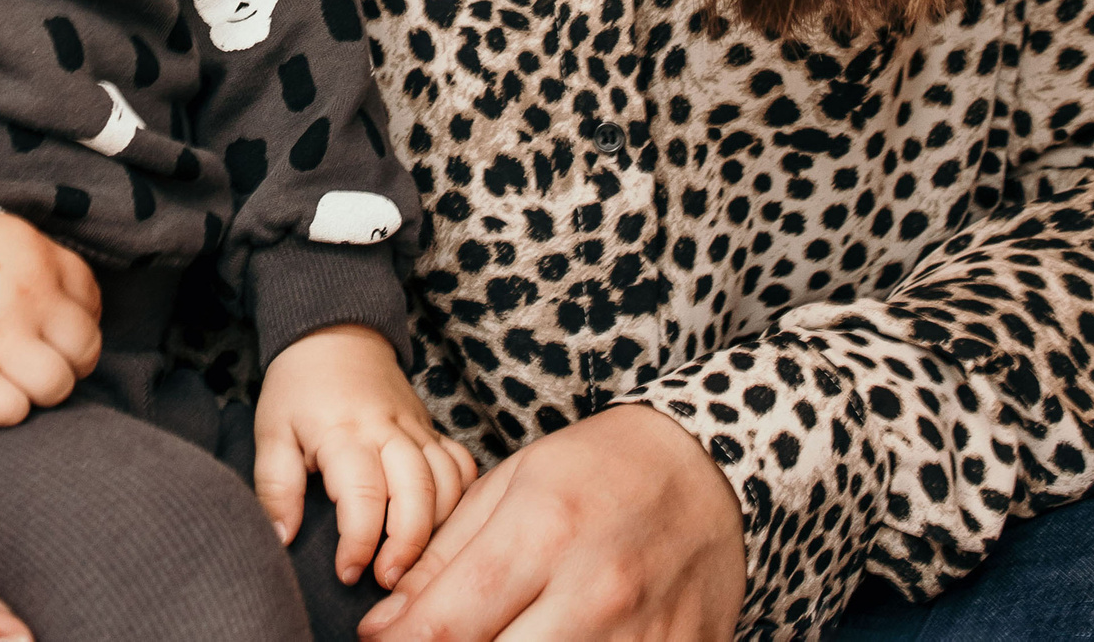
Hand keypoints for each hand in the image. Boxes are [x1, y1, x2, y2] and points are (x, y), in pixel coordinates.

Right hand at [0, 201, 103, 425]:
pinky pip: (8, 412)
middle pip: (85, 351)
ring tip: (15, 380)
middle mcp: (28, 300)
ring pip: (56, 387)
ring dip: (41, 390)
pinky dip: (4, 409)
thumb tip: (66, 301)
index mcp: (40, 259)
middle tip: (43, 362)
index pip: (92, 302)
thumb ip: (40, 262)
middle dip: (71, 362)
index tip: (59, 331)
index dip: (80, 323)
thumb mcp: (1, 232)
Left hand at [254, 324, 476, 589]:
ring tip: (414, 562)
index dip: (360, 541)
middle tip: (387, 580)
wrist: (334, 333)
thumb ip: (276, 487)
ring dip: (438, 527)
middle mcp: (388, 430)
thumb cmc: (297, 389)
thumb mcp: (271, 432)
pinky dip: (462, 497)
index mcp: (344, 433)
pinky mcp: (432, 429)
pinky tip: (443, 525)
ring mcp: (417, 428)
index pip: (363, 494)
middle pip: (417, 490)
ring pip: (447, 481)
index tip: (348, 572)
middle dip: (408, 543)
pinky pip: (462, 464)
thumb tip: (282, 538)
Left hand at [356, 404, 746, 641]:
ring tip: (504, 632)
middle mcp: (595, 590)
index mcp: (543, 532)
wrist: (707, 469)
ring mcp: (642, 634)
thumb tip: (386, 625)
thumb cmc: (598, 471)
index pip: (446, 625)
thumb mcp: (511, 486)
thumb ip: (444, 558)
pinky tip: (551, 640)